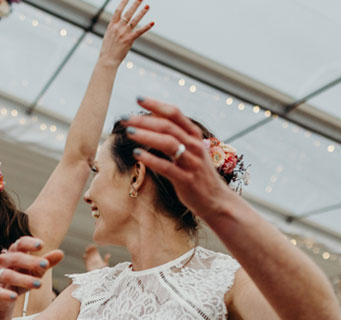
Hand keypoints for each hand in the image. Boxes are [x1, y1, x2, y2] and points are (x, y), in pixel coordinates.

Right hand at [0, 236, 63, 305]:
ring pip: (7, 275)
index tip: (41, 245)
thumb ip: (46, 262)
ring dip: (23, 279)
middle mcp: (3, 262)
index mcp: (14, 253)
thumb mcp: (36, 270)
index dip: (29, 243)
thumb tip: (61, 253)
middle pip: (15, 258)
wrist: (6, 296)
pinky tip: (14, 297)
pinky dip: (5, 294)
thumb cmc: (22, 277)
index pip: (20, 243)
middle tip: (46, 265)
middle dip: (30, 262)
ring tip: (39, 284)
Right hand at [82, 244, 109, 270]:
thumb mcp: (105, 264)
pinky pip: (85, 259)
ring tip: (87, 250)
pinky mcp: (87, 264)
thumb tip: (108, 254)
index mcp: (97, 257)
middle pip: (90, 250)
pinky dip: (84, 257)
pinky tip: (86, 256)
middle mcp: (93, 258)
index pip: (94, 249)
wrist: (99, 277)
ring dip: (86, 251)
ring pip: (87, 254)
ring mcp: (90, 260)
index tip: (95, 245)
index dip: (94, 246)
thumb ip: (106, 259)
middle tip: (91, 246)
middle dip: (89, 247)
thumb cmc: (103, 271)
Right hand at [98, 0, 153, 65]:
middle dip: (135, 4)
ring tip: (148, 6)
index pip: (118, 11)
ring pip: (134, 20)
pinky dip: (146, 27)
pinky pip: (139, 31)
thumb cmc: (107, 50)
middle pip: (128, 13)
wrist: (107, 60)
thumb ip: (114, 29)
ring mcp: (124, 33)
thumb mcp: (108, 36)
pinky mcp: (129, 39)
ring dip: (142, 12)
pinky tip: (152, 23)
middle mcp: (118, 27)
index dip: (123, 3)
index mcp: (112, 25)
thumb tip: (117, 23)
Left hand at [124, 98, 233, 221]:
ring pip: (168, 143)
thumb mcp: (190, 151)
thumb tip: (152, 120)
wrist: (215, 200)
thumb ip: (174, 136)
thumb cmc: (197, 174)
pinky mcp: (186, 180)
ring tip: (129, 133)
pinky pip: (167, 167)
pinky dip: (151, 159)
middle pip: (168, 126)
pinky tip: (137, 154)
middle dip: (144, 120)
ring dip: (147, 136)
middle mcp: (194, 146)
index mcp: (194, 136)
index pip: (175, 113)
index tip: (138, 98)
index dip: (156, 104)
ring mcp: (191, 162)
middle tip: (124, 118)